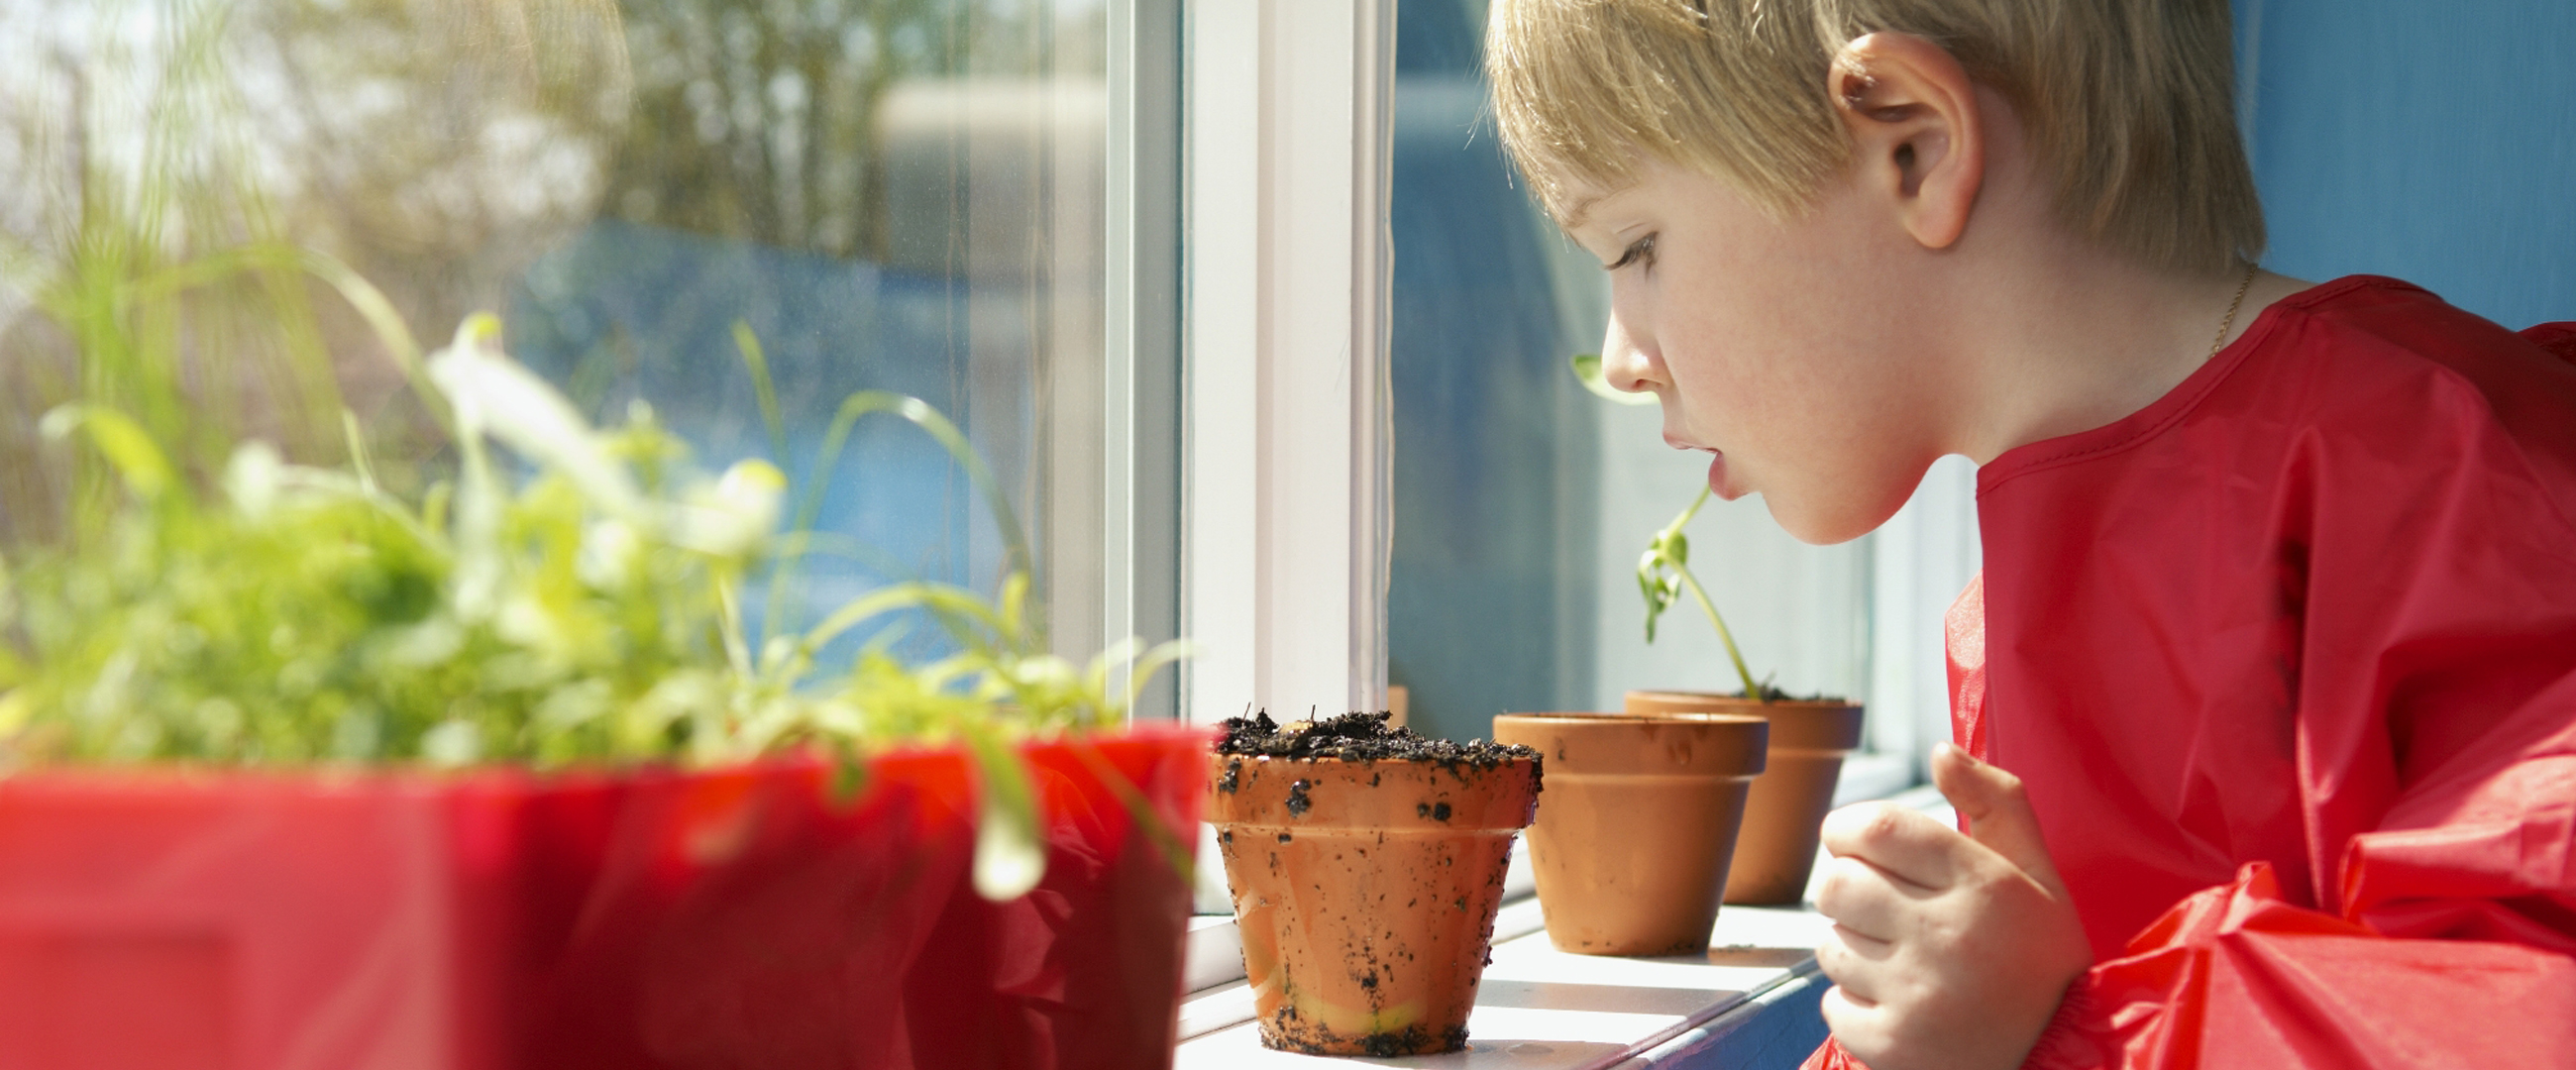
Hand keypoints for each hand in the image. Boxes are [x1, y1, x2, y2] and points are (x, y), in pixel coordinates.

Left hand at [1812, 744, 2091, 1069]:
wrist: (2065, 1060)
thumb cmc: (2042, 958)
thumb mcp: (2039, 876)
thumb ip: (1997, 803)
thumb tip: (1942, 750)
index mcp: (1984, 885)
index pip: (1876, 829)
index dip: (1848, 830)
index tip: (1856, 844)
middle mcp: (1948, 937)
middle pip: (1838, 884)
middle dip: (1850, 890)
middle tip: (1884, 908)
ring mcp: (1918, 996)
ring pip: (1830, 945)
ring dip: (1854, 949)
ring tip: (1903, 962)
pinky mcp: (1894, 1046)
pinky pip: (1830, 1004)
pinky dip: (1853, 1003)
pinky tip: (1899, 1004)